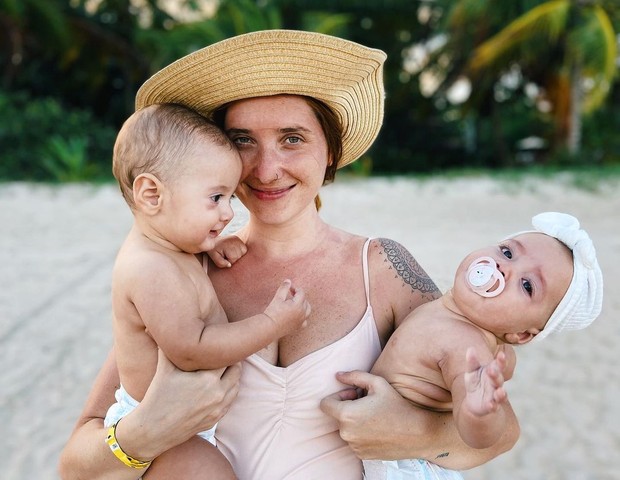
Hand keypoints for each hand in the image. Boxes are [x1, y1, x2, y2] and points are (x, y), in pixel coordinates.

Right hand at [126, 349, 240, 457]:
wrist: (153, 430)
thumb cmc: (157, 397)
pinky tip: (220, 384)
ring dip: (232, 376)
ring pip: (236, 386)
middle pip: (236, 370)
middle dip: (231, 361)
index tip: (219, 344)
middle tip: (223, 354)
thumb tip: (156, 326)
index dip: (223, 349)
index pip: (227, 357)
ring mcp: (218, 408)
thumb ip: (168, 345)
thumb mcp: (164, 368)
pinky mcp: (216, 418)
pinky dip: (229, 390)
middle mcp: (217, 394)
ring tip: (222, 368)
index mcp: (208, 379)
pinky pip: (231, 400)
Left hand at [207, 235, 246, 267]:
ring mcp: (238, 239)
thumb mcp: (214, 257)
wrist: (212, 241)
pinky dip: (240, 252)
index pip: (233, 258)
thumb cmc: (213, 250)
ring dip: (237, 255)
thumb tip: (230, 265)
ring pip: (243, 253)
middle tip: (225, 254)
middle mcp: (234, 240)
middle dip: (232, 258)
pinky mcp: (239, 239)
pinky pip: (244, 250)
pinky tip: (233, 250)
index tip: (223, 256)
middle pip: (239, 256)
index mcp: (227, 244)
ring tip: (229, 252)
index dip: (228, 260)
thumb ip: (221, 263)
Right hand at [263, 279, 310, 335]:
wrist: (269, 327)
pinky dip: (303, 316)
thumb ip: (284, 288)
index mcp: (298, 305)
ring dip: (303, 305)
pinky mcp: (298, 327)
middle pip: (305, 301)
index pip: (301, 293)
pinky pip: (305, 320)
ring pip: (307, 310)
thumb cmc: (273, 312)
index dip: (295, 288)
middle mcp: (302, 313)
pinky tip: (297, 314)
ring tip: (295, 303)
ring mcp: (301, 321)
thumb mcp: (278, 298)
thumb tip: (288, 280)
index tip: (289, 288)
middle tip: (291, 294)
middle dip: (299, 296)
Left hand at [320, 370, 435, 459]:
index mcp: (346, 414)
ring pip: (346, 429)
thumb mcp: (377, 383)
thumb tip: (337, 375)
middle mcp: (346, 433)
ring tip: (374, 416)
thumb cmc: (397, 405)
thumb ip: (354, 376)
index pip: (325, 404)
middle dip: (347, 408)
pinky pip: (354, 441)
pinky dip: (361, 434)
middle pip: (336, 416)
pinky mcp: (361, 455)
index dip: (337, 396)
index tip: (353, 395)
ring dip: (354, 421)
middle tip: (367, 404)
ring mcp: (353, 446)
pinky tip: (377, 428)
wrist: (416, 433)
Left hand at [463, 347, 507, 416]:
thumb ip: (472, 362)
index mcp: (493, 372)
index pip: (499, 365)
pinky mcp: (491, 406)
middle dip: (496, 375)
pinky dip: (493, 406)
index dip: (501, 361)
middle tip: (492, 370)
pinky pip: (494, 406)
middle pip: (499, 379)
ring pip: (501, 394)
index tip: (502, 355)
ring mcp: (495, 396)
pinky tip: (491, 405)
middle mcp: (496, 384)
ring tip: (500, 391)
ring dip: (501, 393)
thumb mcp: (472, 371)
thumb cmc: (475, 382)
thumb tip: (470, 348)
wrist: (474, 402)